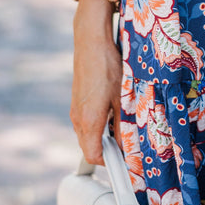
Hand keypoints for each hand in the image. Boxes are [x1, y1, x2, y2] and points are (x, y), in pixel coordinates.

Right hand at [70, 0, 122, 164]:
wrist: (91, 42)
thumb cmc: (107, 66)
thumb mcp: (122, 96)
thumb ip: (123, 123)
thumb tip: (128, 144)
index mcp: (88, 121)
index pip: (94, 156)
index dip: (110, 163)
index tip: (126, 162)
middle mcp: (78, 118)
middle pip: (90, 147)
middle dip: (109, 150)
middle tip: (129, 144)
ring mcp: (75, 109)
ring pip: (89, 134)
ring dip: (105, 135)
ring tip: (124, 124)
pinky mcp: (77, 100)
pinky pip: (87, 121)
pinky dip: (100, 123)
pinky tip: (114, 110)